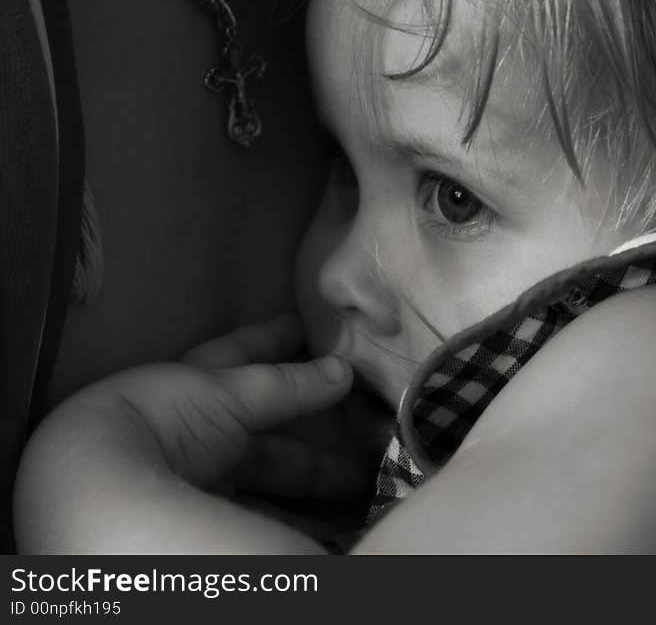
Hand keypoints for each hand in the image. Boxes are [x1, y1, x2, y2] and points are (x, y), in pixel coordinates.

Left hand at [180, 313, 393, 506]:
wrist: (101, 492)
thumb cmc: (165, 425)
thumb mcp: (229, 395)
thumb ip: (286, 384)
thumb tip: (342, 368)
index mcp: (192, 389)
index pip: (240, 357)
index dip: (273, 340)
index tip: (303, 325)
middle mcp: (193, 435)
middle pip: (263, 433)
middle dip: (312, 434)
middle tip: (362, 430)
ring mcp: (199, 482)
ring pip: (267, 478)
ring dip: (311, 481)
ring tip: (361, 484)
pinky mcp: (205, 522)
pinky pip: (261, 515)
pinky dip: (296, 517)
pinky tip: (329, 522)